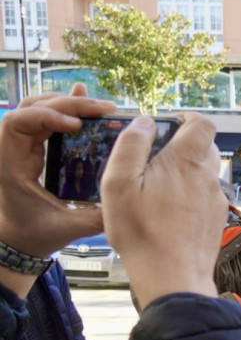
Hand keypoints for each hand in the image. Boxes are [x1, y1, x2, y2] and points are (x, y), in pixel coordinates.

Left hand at [0, 89, 113, 295]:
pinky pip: (45, 116)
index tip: (75, 127)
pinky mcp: (33, 146)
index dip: (45, 116)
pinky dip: (65, 108)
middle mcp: (12, 148)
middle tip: (103, 109)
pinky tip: (83, 100)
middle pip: (32, 107)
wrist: (19, 238)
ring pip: (37, 106)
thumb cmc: (36, 233)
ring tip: (98, 107)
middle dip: (67, 104)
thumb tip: (130, 201)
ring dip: (67, 102)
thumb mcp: (69, 228)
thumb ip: (97, 216)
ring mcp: (21, 144)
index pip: (17, 122)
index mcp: (11, 164)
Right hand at [102, 113, 224, 306]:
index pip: (203, 124)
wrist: (172, 277)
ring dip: (186, 172)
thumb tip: (144, 122)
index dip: (187, 119)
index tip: (168, 124)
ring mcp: (215, 200)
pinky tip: (169, 211)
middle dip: (183, 145)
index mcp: (187, 162)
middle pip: (205, 147)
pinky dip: (191, 195)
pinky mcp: (216, 220)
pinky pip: (206, 197)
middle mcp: (208, 177)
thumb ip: (131, 146)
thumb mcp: (119, 183)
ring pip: (205, 173)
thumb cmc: (142, 232)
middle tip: (155, 158)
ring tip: (158, 187)